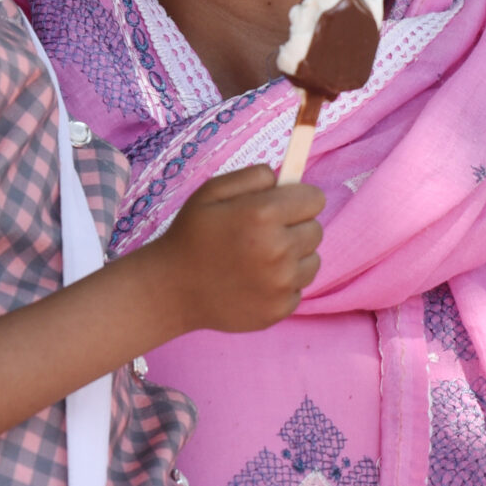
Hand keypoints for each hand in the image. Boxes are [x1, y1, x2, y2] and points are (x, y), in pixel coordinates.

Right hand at [144, 165, 324, 335]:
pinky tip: (254, 282)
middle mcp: (278, 249)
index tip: (283, 207)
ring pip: (312, 260)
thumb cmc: (191, 235)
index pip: (315, 199)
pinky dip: (283, 285)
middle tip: (262, 236)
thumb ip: (254, 176)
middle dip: (295, 228)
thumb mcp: (212, 191)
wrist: (170, 289)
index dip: (298, 200)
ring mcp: (281, 283)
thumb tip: (289, 178)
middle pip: (316, 230)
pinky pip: (299, 288)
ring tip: (258, 260)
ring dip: (293, 258)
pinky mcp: (280, 309)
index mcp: (263, 215)